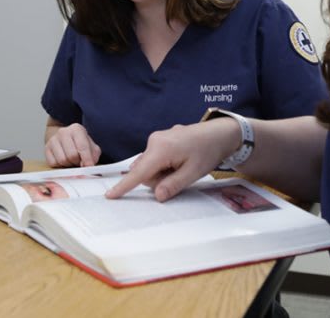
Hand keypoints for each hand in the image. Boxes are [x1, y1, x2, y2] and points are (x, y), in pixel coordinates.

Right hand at [44, 122, 101, 166]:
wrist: (65, 139)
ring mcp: (53, 140)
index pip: (82, 146)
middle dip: (77, 162)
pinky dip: (60, 165)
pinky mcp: (46, 148)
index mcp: (76, 129)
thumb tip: (88, 166)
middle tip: (79, 161)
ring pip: (62, 160)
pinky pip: (53, 163)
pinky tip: (63, 160)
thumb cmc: (80, 144)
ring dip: (69, 164)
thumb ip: (93, 156)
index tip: (89, 167)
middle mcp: (63, 132)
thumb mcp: (91, 147)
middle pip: (72, 155)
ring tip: (71, 160)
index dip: (87, 159)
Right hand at [106, 120, 240, 201]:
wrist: (219, 133)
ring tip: (182, 165)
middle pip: (144, 171)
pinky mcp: (160, 139)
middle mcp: (154, 141)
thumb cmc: (207, 151)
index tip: (110, 195)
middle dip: (158, 179)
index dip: (124, 186)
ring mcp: (157, 139)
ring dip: (162, 172)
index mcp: (161, 149)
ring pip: (149, 166)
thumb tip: (156, 196)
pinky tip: (180, 160)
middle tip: (181, 174)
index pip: (139, 172)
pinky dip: (164, 165)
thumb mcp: (193, 173)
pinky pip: (154, 159)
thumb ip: (173, 185)